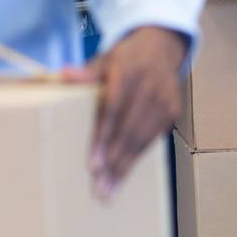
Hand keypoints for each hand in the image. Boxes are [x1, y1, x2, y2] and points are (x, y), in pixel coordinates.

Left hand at [64, 26, 187, 201]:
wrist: (161, 47)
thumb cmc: (126, 58)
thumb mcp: (105, 58)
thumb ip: (86, 71)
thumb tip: (63, 76)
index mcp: (128, 71)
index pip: (113, 110)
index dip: (103, 138)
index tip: (93, 165)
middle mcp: (149, 86)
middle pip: (129, 130)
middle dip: (114, 162)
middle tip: (100, 188)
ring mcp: (164, 99)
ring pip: (142, 139)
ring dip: (125, 167)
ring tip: (110, 190)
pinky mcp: (173, 110)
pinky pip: (152, 139)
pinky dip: (137, 157)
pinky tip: (125, 174)